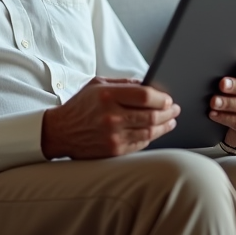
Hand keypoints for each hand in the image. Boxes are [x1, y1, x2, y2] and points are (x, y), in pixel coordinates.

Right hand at [41, 77, 179, 159]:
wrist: (59, 132)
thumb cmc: (79, 107)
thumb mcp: (96, 85)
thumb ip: (123, 83)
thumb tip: (147, 84)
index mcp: (107, 96)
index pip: (145, 96)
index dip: (162, 98)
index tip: (168, 99)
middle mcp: (111, 117)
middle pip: (151, 115)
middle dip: (168, 112)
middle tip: (175, 109)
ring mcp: (113, 136)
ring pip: (149, 131)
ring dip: (164, 126)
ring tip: (170, 121)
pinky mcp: (114, 151)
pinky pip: (140, 144)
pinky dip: (151, 137)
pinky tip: (156, 132)